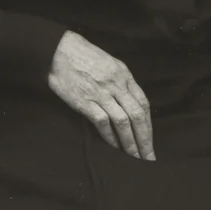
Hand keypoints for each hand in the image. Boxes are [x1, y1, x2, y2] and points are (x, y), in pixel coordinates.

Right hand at [48, 31, 154, 159]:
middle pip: (137, 115)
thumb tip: (130, 102)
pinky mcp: (85, 101)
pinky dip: (110, 137)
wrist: (60, 51)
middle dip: (144, 139)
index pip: (143, 103)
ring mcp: (102, 93)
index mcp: (125, 75)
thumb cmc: (85, 56)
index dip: (149, 125)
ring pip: (123, 121)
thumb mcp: (110, 64)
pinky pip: (102, 122)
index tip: (150, 141)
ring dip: (130, 142)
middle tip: (149, 157)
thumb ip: (121, 82)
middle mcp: (117, 85)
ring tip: (134, 158)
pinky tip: (114, 148)